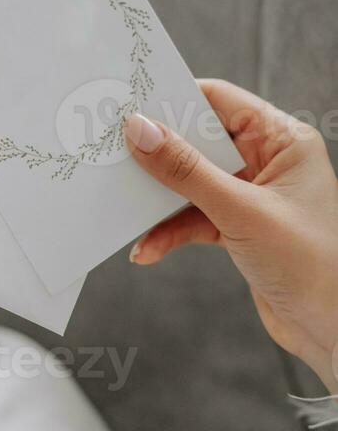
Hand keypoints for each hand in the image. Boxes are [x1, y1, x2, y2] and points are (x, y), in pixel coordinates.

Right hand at [124, 80, 337, 392]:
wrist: (334, 330)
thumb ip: (187, 171)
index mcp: (282, 139)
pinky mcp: (238, 226)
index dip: (173, 100)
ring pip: (190, 182)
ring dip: (159, 202)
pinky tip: (148, 249)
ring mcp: (250, 194)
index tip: (129, 106)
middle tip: (115, 155)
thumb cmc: (313, 265)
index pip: (218, 100)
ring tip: (127, 211)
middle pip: (198, 141)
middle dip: (157, 153)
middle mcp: (266, 160)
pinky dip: (169, 232)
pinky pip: (192, 218)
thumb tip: (141, 131)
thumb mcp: (242, 211)